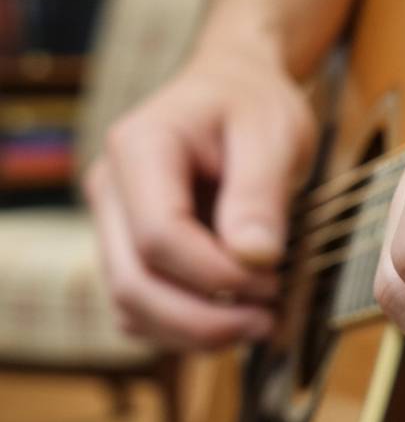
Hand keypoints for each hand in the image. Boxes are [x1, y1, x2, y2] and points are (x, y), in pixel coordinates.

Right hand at [85, 40, 315, 348]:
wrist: (236, 89)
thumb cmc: (254, 105)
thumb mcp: (273, 133)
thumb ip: (261, 193)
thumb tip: (254, 259)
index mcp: (140, 148)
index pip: (159, 235)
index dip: (217, 273)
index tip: (275, 275)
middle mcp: (111, 189)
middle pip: (134, 285)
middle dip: (205, 319)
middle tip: (270, 319)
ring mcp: (113, 224)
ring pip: (132, 308)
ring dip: (195, 332)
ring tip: (261, 322)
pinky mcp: (129, 249)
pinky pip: (142, 310)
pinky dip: (185, 329)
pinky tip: (237, 316)